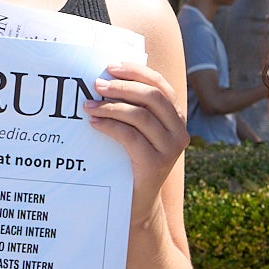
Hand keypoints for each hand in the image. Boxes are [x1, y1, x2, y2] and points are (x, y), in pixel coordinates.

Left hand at [86, 61, 188, 219]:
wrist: (138, 203)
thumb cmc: (131, 162)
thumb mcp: (137, 132)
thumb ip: (132, 109)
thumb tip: (105, 80)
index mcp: (176, 117)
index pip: (161, 85)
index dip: (137, 71)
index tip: (111, 66)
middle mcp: (179, 131)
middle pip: (153, 97)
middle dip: (123, 86)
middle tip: (96, 84)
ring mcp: (171, 148)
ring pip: (141, 115)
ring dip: (111, 106)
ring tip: (88, 105)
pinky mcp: (157, 164)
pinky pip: (131, 137)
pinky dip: (110, 126)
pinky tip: (94, 124)